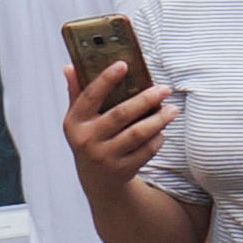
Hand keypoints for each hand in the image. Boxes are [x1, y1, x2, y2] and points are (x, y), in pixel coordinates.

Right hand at [62, 57, 172, 189]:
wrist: (97, 177)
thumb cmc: (90, 138)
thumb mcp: (79, 119)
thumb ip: (77, 93)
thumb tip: (70, 66)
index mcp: (74, 122)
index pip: (90, 96)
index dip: (106, 79)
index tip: (123, 64)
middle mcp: (87, 140)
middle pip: (121, 115)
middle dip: (145, 100)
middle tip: (164, 89)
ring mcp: (105, 156)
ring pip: (138, 133)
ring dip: (159, 119)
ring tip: (172, 109)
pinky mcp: (123, 169)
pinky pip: (147, 150)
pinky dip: (158, 138)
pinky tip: (163, 129)